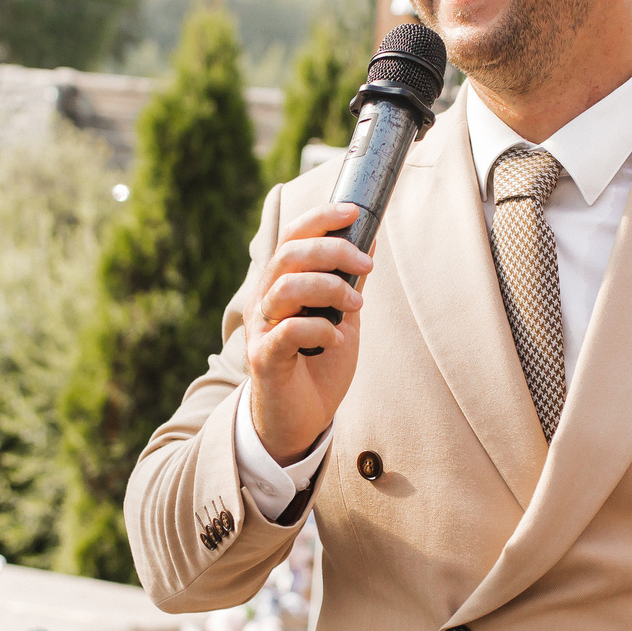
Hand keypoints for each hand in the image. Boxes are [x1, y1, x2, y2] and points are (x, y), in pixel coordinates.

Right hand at [245, 202, 371, 465]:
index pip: (292, 236)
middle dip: (333, 251)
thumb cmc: (318, 365)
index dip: (320, 217)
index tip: (354, 211)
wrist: (301, 419)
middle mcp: (265, 300)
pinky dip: (319, 329)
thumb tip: (370, 239)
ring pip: (286, 287)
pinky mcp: (264, 358)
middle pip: (289, 254)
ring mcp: (261, 329)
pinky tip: (337, 339)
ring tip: (355, 306)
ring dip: (330, 288)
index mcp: (281, 284)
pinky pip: (287, 331)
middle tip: (366, 265)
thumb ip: (349, 280)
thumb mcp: (341, 315)